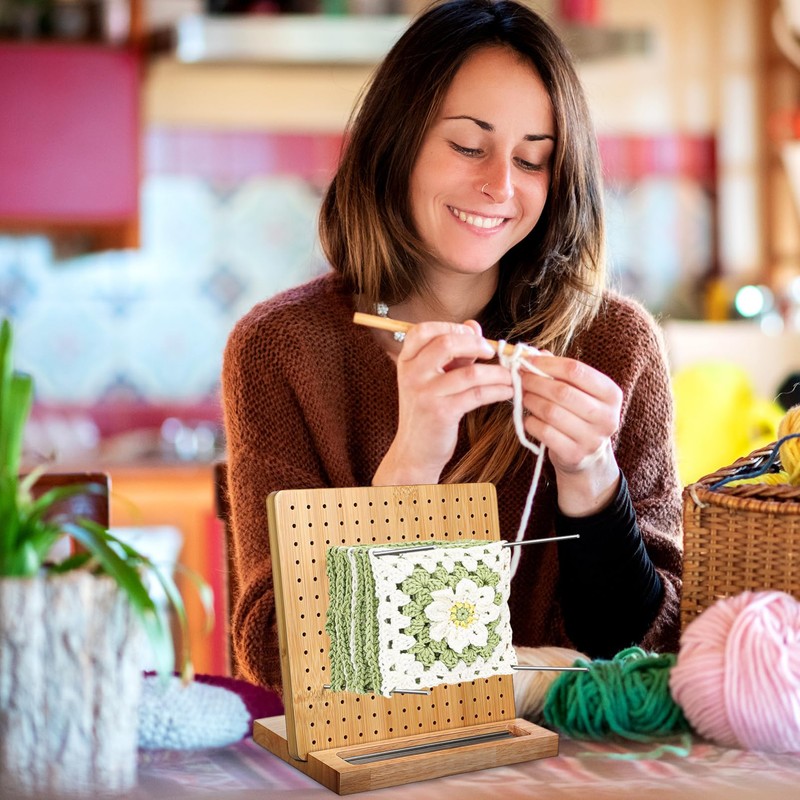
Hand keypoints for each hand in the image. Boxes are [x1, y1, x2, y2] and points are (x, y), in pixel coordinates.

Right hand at [373, 320, 512, 485]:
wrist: (414, 451)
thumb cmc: (427, 411)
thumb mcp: (433, 378)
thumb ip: (452, 352)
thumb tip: (473, 326)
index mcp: (407, 361)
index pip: (424, 330)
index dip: (451, 328)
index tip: (472, 336)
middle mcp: (412, 374)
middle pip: (446, 343)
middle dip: (477, 344)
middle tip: (493, 352)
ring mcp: (425, 393)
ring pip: (470, 373)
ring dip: (497, 372)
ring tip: (510, 376)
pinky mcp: (442, 412)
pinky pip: (477, 394)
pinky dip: (498, 390)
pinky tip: (507, 391)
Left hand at [520, 354, 622, 515]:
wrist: (587, 455)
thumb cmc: (579, 414)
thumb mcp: (578, 390)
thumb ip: (558, 371)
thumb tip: (532, 354)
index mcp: (611, 394)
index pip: (576, 370)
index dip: (547, 364)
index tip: (527, 361)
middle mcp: (606, 417)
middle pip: (562, 391)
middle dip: (535, 382)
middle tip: (520, 378)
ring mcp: (592, 438)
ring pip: (551, 412)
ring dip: (530, 400)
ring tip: (523, 396)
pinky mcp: (574, 454)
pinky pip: (544, 432)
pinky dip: (531, 421)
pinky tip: (529, 417)